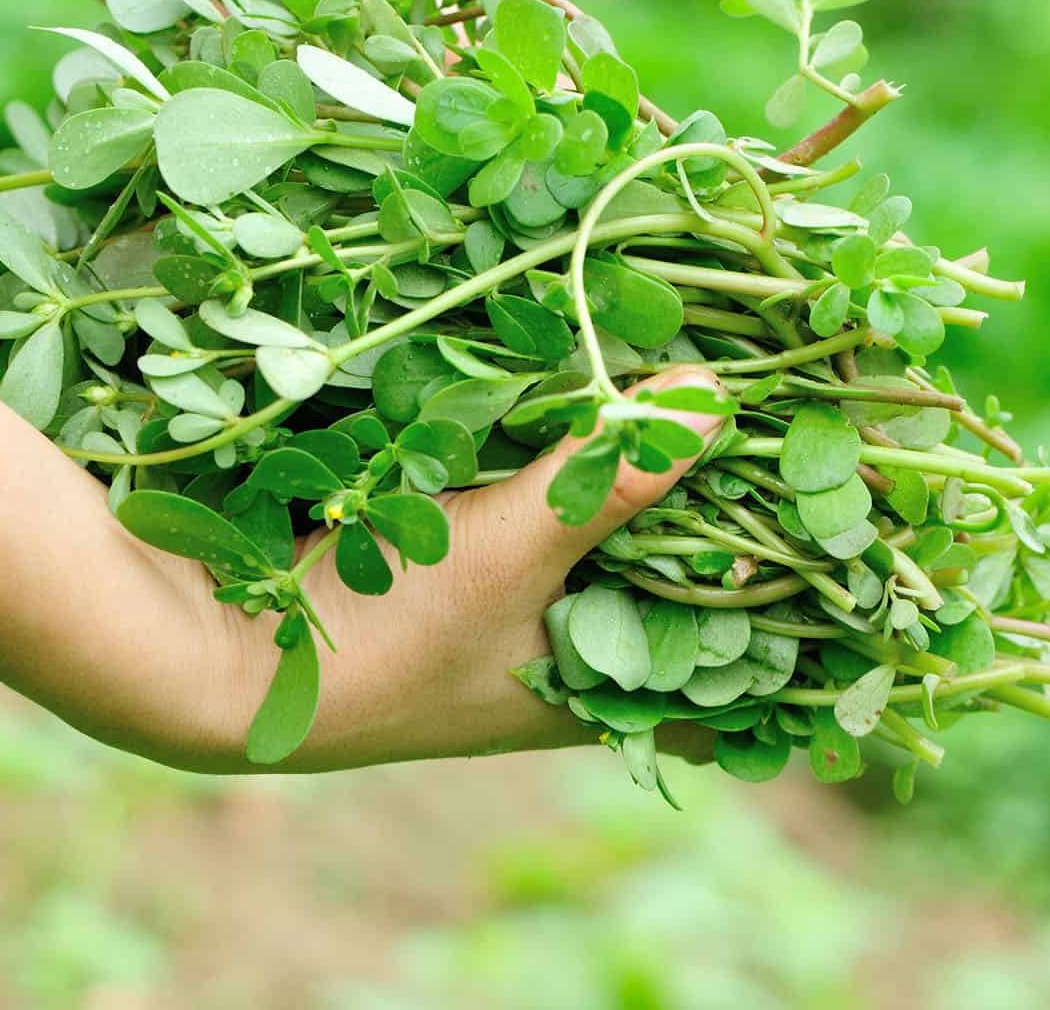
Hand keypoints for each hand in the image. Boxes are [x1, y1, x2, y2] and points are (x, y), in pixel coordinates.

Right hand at [0, 312, 719, 772]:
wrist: (214, 648)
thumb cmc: (383, 636)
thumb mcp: (517, 553)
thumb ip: (615, 477)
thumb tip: (718, 396)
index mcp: (593, 683)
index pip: (728, 652)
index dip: (787, 588)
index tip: (836, 504)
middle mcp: (560, 641)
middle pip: (664, 559)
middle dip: (704, 485)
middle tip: (762, 395)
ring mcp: (503, 592)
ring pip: (596, 513)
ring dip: (628, 450)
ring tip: (692, 365)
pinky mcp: (451, 542)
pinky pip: (528, 484)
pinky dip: (555, 436)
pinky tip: (585, 368)